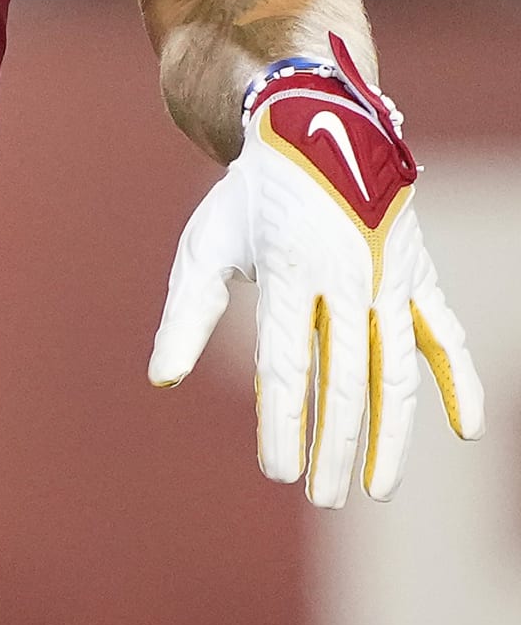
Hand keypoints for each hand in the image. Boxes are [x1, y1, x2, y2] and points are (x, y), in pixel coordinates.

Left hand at [149, 36, 482, 504]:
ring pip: (397, 369)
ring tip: (377, 488)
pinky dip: (461, 380)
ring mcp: (388, 275)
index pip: (286, 363)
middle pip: (343, 377)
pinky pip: (446, 333)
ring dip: (390, 434)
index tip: (278, 472)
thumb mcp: (207, 245)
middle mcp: (345, 274)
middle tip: (319, 498)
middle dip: (333, 444)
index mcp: (288, 269)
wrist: (314, 126)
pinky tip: (464, 430)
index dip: (284, 421)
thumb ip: (187, 316)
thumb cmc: (252, 198)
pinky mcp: (417, 273)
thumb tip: (161, 381)